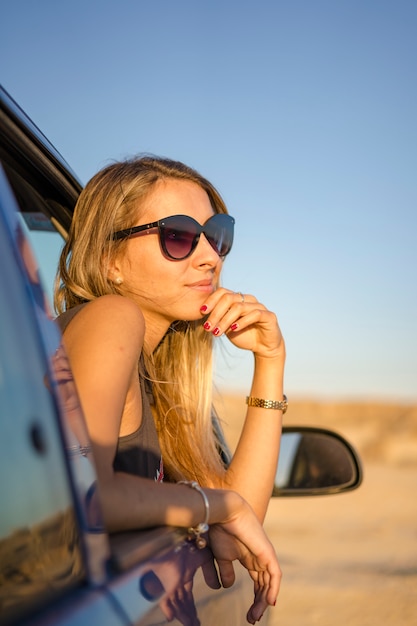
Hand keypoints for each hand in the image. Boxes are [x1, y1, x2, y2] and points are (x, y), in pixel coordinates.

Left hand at [201, 288, 283, 359]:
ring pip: (239, 307)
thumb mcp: (227, 328)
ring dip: (225, 320)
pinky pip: (254, 314)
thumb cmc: (244, 336)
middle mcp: (248, 300)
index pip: (223, 292)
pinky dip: (242, 321)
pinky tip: (233, 329)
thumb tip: (204, 313)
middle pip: (229, 298)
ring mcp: (259, 306)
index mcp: (238, 299)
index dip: (211, 300)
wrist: (263, 348)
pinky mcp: (269, 316)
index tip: (202, 312)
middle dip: (215, 313)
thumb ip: (219, 319)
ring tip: (216, 332)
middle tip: (207, 327)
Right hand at [208, 495, 280, 623]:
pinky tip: (269, 602)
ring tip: (255, 615)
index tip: (249, 615)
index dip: (255, 599)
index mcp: (249, 558)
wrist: (224, 512)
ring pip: (269, 583)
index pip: (257, 583)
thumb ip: (225, 571)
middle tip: (252, 619)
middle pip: (264, 585)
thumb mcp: (221, 556)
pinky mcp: (267, 553)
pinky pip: (275, 574)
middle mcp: (259, 558)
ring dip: (264, 600)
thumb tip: (227, 586)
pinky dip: (273, 589)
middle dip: (259, 603)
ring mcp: (265, 555)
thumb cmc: (220, 530)